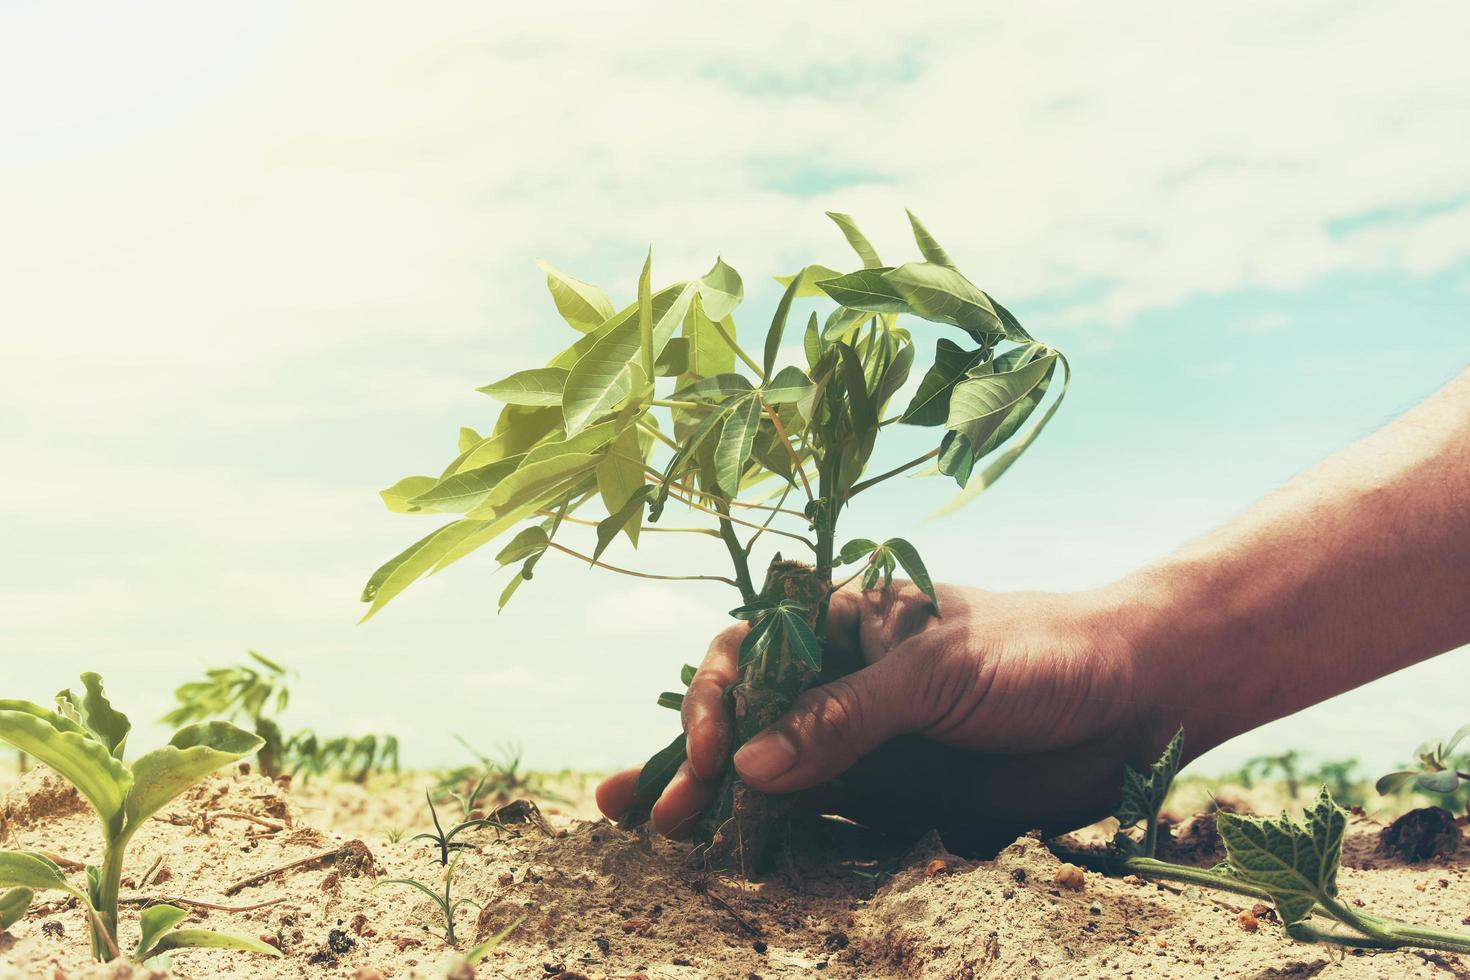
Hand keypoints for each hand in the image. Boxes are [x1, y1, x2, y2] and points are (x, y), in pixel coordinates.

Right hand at [597, 580, 1166, 853]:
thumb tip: (746, 766)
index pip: (750, 651)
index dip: (714, 698)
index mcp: (844, 621)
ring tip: (666, 838)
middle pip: (747, 719)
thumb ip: (841, 717)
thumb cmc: (1037, 652)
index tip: (707, 752)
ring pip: (777, 777)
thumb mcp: (933, 670)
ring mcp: (868, 743)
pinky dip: (782, 841)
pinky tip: (739, 859)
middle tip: (640, 810)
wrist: (1138, 696)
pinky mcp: (898, 799)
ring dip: (721, 806)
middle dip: (689, 758)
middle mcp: (845, 681)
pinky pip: (827, 823)